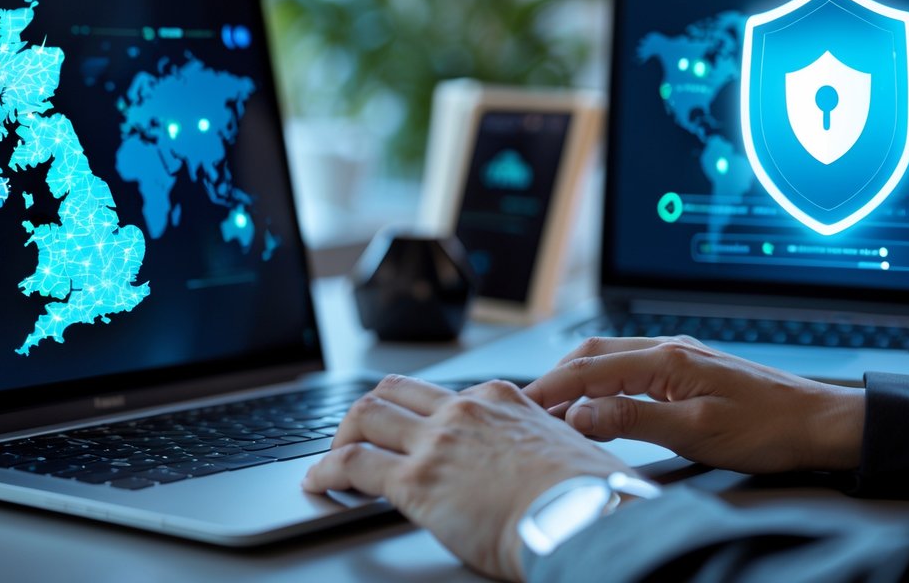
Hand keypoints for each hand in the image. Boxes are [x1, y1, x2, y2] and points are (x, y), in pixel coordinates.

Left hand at [302, 375, 632, 581]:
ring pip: (366, 416)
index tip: (411, 431)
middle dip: (368, 412)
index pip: (443, 394)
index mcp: (501, 400)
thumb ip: (545, 447)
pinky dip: (325, 470)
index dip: (418, 413)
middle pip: (395, 391)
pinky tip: (317, 482)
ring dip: (341, 435)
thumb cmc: (591, 496)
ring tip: (330, 458)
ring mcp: (436, 442)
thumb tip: (548, 467)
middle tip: (356, 435)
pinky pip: (352, 464)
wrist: (585, 517)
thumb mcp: (572, 450)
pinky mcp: (416, 481)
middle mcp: (462, 410)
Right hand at [524, 336, 865, 473]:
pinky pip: (631, 368)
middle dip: (554, 377)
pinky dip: (602, 381)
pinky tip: (599, 401)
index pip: (588, 369)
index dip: (548, 388)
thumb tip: (580, 414)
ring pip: (610, 358)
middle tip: (527, 406)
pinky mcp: (690, 371)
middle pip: (592, 353)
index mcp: (667, 360)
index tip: (520, 405)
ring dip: (577, 378)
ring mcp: (680, 358)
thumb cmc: (769, 429)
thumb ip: (633, 420)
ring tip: (553, 406)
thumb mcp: (696, 433)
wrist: (819, 423)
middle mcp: (669, 350)